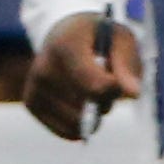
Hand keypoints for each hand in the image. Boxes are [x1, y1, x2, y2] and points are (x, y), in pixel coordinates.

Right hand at [26, 11, 140, 138]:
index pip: (95, 86)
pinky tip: (81, 104)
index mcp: (67, 44)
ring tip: (92, 90)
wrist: (63, 32)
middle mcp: (44, 66)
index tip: (118, 82)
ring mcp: (34, 86)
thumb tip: (132, 94)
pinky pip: (66, 131)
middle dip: (106, 101)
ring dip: (94, 114)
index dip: (113, 90)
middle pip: (88, 106)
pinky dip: (81, 124)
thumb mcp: (119, 39)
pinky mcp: (30, 103)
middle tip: (106, 82)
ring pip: (78, 122)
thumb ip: (127, 65)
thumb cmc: (98, 37)